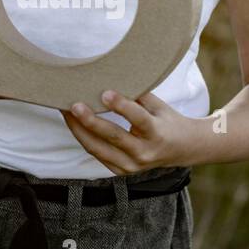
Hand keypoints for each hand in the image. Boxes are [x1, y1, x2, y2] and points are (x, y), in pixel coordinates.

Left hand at [60, 90, 198, 174]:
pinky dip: (84, 139)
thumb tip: (110, 78)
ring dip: (79, 130)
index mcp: (157, 134)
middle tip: (73, 105)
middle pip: (113, 137)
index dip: (121, 106)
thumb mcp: (159, 106)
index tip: (105, 92)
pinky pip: (97, 154)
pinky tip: (74, 124)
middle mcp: (144, 153)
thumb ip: (137, 95)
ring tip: (66, 112)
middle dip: (90, 121)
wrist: (182, 149)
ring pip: (98, 149)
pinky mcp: (121, 171)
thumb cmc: (167, 122)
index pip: (138, 119)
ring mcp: (132, 166)